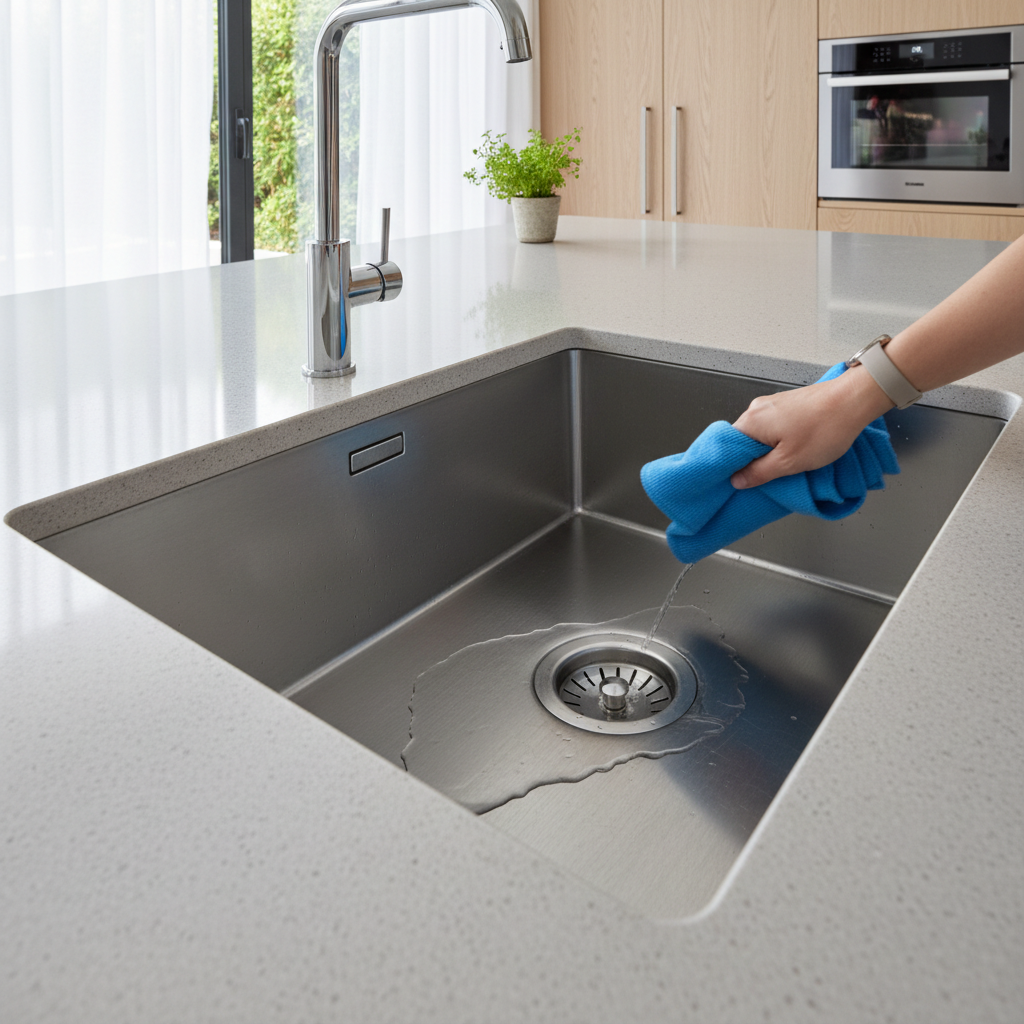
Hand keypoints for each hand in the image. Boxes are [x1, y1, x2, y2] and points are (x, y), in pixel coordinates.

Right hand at [730, 367, 892, 488]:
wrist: (854, 400)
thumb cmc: (824, 429)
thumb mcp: (789, 462)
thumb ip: (758, 473)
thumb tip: (736, 480)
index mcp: (750, 422)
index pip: (727, 449)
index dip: (731, 468)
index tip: (739, 483)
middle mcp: (756, 408)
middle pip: (743, 441)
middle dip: (753, 460)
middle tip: (767, 478)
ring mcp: (772, 403)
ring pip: (761, 435)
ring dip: (769, 451)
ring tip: (786, 464)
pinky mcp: (788, 403)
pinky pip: (774, 426)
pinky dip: (780, 440)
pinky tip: (795, 449)